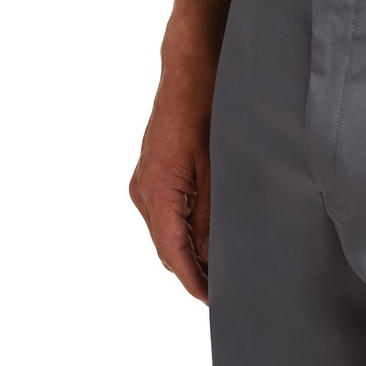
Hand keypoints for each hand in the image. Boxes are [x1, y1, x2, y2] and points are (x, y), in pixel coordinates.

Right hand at [129, 63, 213, 303]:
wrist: (189, 65)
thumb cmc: (206, 107)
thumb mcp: (216, 166)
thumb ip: (210, 214)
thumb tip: (208, 256)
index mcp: (158, 191)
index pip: (172, 254)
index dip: (193, 281)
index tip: (213, 300)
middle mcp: (143, 190)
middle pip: (165, 246)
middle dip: (190, 270)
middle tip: (222, 288)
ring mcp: (143, 180)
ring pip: (163, 230)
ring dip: (185, 249)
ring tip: (217, 265)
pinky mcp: (150, 170)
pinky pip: (162, 211)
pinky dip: (180, 227)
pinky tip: (203, 231)